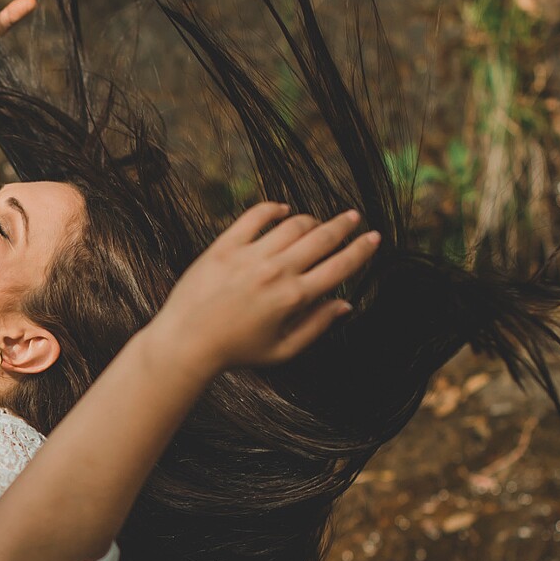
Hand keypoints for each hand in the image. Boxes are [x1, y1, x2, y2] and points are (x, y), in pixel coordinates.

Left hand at [149, 203, 380, 374]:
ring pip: (292, 225)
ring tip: (317, 223)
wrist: (186, 342)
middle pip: (321, 238)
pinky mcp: (224, 246)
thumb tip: (344, 305)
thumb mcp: (282, 350)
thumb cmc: (235, 351)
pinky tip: (282, 211)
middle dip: (344, 226)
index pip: (338, 267)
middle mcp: (275, 272)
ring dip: (311, 221)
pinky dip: (273, 209)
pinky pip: (255, 217)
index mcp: (293, 298)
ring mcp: (249, 256)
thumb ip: (316, 326)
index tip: (373, 239)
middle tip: (354, 217)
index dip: (361, 251)